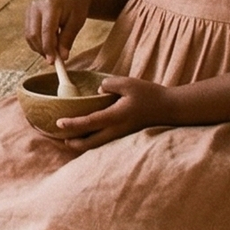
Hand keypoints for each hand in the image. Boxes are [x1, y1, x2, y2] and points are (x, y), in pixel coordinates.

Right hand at [22, 0, 92, 61]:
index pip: (46, 30)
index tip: (53, 61)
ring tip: (53, 52)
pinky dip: (37, 43)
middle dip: (42, 49)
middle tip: (53, 60)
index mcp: (50, 5)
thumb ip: (68, 39)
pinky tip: (48, 45)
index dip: (48, 48)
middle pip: (34, 34)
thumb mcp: (77, 23)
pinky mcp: (27, 15)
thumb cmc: (76, 7)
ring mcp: (29, 10)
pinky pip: (28, 34)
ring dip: (39, 48)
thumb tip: (62, 57)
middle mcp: (36, 6)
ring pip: (29, 36)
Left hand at [49, 74, 173, 150]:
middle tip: (62, 139)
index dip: (72, 124)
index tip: (59, 124)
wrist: (170, 109)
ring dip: (83, 144)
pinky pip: (106, 143)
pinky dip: (94, 142)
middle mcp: (117, 130)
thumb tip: (98, 91)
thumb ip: (110, 85)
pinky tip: (90, 138)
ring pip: (98, 145)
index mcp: (115, 116)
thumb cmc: (150, 95)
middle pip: (90, 142)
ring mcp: (122, 135)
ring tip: (71, 141)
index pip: (89, 122)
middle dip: (74, 142)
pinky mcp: (126, 136)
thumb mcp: (128, 83)